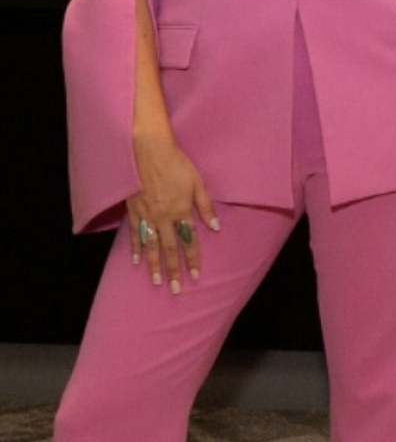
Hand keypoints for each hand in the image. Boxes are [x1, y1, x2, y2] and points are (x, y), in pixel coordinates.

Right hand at [125, 130, 216, 293]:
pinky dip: (136, 248)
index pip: (189, 241)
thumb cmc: (176, 164)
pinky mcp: (133, 210)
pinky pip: (135, 234)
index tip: (196, 276)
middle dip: (173, 270)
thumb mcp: (198, 183)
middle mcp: (164, 218)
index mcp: (181, 211)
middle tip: (176, 290)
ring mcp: (147, 216)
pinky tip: (136, 261)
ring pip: (151, 246)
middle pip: (169, 249)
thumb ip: (206, 207)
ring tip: (157, 282)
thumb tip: (216, 228)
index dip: (193, 259)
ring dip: (154, 266)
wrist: (147, 152)